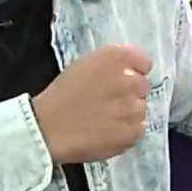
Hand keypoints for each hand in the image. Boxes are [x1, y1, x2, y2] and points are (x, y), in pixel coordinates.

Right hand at [32, 44, 152, 162]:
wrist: (48, 127)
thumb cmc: (62, 94)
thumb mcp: (85, 65)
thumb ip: (111, 65)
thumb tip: (128, 71)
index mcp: (117, 58)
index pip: (144, 63)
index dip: (134, 73)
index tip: (121, 81)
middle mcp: (131, 80)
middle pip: (143, 87)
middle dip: (130, 93)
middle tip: (109, 102)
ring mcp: (135, 108)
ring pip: (140, 109)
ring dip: (128, 113)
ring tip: (105, 119)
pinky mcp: (133, 132)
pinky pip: (138, 129)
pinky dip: (126, 132)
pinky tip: (107, 132)